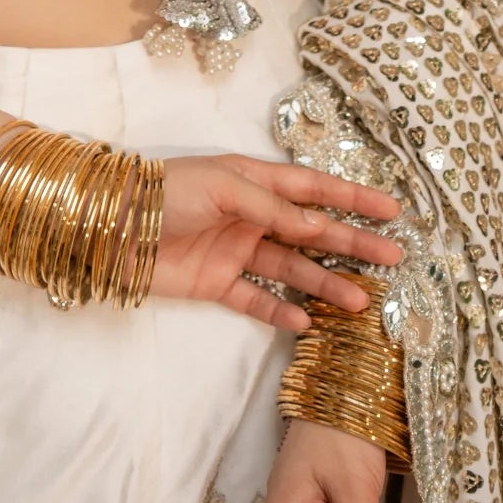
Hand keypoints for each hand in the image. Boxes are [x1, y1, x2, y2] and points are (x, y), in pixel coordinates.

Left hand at [147, 154, 403, 329]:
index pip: (313, 188)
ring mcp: (235, 251)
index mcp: (253, 180)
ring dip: (325, 285)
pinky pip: (256, 300)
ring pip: (291, 270)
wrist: (110, 228)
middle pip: (312, 232)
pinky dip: (280, 311)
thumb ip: (272, 208)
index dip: (352, 196)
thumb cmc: (165, 192)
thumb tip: (319, 226)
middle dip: (352, 244)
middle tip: (393, 259)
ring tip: (360, 303)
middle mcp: (250, 215)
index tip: (391, 209)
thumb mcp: (224, 187)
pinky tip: (306, 322)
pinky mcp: (216, 283)